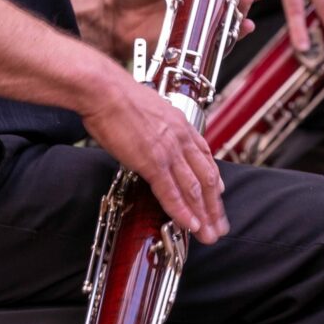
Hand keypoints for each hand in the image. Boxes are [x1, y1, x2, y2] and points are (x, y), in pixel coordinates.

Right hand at [79, 67, 227, 243]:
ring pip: (194, 189)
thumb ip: (157, 125)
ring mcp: (168, 151)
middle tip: (219, 225)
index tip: (218, 195)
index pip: (205, 157)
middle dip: (214, 206)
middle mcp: (181, 138)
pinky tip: (190, 225)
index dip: (214, 179)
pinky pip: (171, 192)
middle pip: (206, 178)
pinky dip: (182, 211)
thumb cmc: (117, 95)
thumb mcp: (149, 108)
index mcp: (180, 124)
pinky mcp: (152, 162)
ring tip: (209, 233)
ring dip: (203, 214)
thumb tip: (152, 133)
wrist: (104, 90)